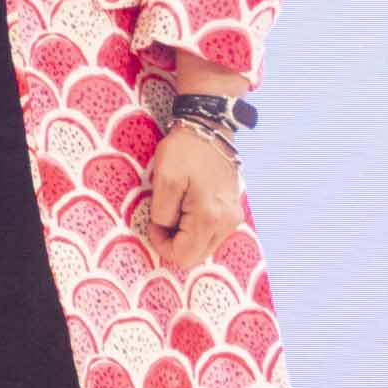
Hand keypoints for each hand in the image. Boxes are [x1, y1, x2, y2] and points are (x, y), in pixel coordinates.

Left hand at [140, 121, 244, 271]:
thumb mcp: (163, 179)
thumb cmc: (183, 152)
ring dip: (184, 236)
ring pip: (203, 246)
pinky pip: (210, 233)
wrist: (209, 131)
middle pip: (195, 256)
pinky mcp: (233, 211)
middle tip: (161, 217)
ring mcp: (233, 218)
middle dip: (173, 243)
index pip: (183, 256)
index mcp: (209, 217)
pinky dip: (194, 228)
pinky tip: (186, 207)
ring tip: (174, 208)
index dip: (162, 245)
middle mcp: (227, 222)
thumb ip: (162, 212)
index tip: (154, 222)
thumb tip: (165, 229)